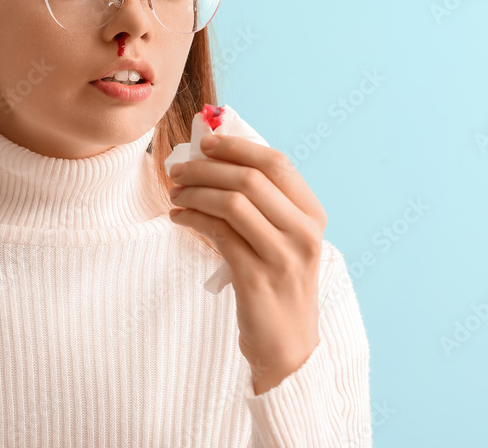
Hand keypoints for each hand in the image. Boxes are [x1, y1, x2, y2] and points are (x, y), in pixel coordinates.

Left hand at [168, 133, 326, 393]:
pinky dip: (192, 219)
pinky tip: (178, 218)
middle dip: (206, 168)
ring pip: (232, 203)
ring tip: (175, 193)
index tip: (206, 141)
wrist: (287, 346)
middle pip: (250, 179)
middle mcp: (303, 233)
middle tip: (177, 169)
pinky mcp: (256, 280)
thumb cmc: (276, 283)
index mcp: (313, 215)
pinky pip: (218, 234)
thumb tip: (214, 158)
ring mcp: (282, 257)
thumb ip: (260, 202)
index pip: (277, 163)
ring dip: (195, 192)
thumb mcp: (282, 238)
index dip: (238, 146)